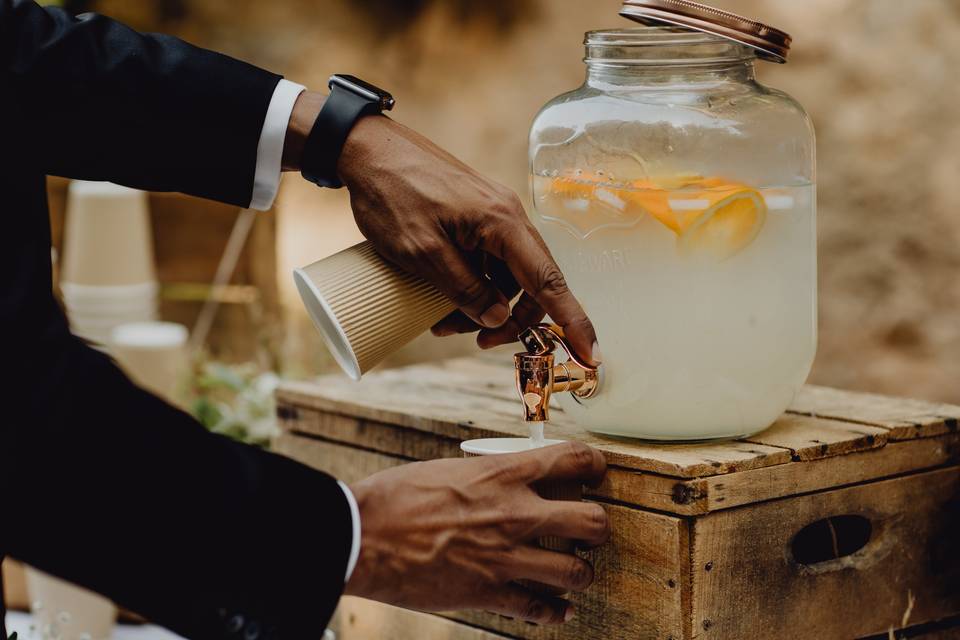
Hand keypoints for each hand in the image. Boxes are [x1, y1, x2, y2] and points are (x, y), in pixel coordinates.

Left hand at [335, 113, 599, 364]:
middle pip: (532, 284)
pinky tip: (443, 302)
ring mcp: (492, 216)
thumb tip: (498, 320)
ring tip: (444, 325)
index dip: (573, 322)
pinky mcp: (475, 218)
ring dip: (485, 306)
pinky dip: (474, 287)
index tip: (590, 355)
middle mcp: (508, 218)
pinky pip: (489, 262)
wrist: (367, 150)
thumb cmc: (392, 195)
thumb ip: (465, 289)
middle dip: (512, 321)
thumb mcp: (424, 253)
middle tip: (480, 344)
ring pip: (507, 277)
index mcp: (503, 224)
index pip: (550, 282)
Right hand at [344, 442, 609, 623]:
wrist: (362, 536)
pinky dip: (554, 612)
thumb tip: (506, 482)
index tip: (595, 472)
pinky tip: (557, 610)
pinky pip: (539, 609)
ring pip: (577, 572)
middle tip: (590, 528)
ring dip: (580, 571)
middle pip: (592, 521)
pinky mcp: (489, 593)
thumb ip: (487, 478)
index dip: (595, 465)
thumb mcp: (449, 470)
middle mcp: (516, 514)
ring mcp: (506, 557)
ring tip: (573, 569)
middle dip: (598, 526)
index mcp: (504, 474)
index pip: (574, 459)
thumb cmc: (396, 497)